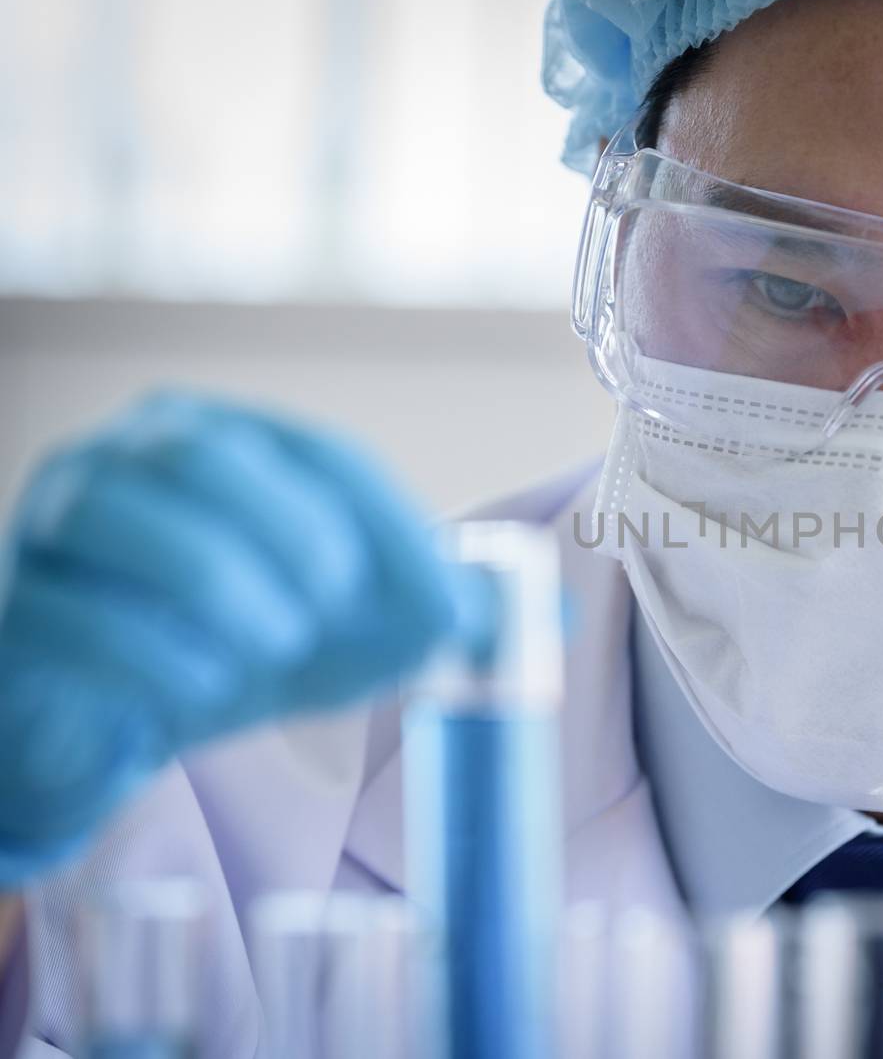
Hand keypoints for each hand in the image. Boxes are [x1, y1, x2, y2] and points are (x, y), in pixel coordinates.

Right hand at [0, 392, 487, 884]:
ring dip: (214, 582)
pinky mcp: (21, 612)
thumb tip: (552, 617)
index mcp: (224, 441)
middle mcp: (127, 460)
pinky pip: (71, 614)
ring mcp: (56, 529)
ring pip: (120, 517)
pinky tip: (201, 688)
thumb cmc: (242, 645)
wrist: (118, 719)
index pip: (318, 455)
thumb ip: (442, 612)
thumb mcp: (352, 629)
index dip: (387, 524)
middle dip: (289, 531)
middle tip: (333, 608)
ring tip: (273, 646)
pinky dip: (148, 653)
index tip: (440, 604)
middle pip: (208, 458)